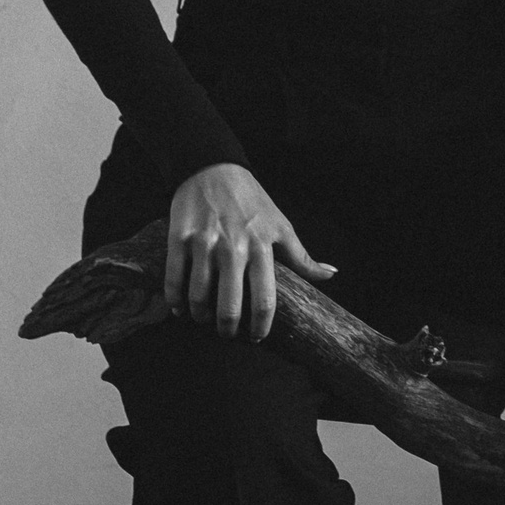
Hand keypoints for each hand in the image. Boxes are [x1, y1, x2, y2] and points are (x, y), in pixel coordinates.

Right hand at [165, 164, 336, 341]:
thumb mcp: (281, 225)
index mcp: (261, 247)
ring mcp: (204, 244)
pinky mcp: (179, 238)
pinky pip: (174, 278)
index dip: (260, 326)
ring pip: (199, 296)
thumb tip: (330, 275)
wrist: (212, 167)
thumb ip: (302, 256)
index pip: (264, 299)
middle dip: (228, 329)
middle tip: (228, 333)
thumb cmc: (251, 199)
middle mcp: (233, 248)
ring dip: (201, 316)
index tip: (256, 336)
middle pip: (229, 305)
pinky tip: (180, 309)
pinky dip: (175, 300)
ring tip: (204, 320)